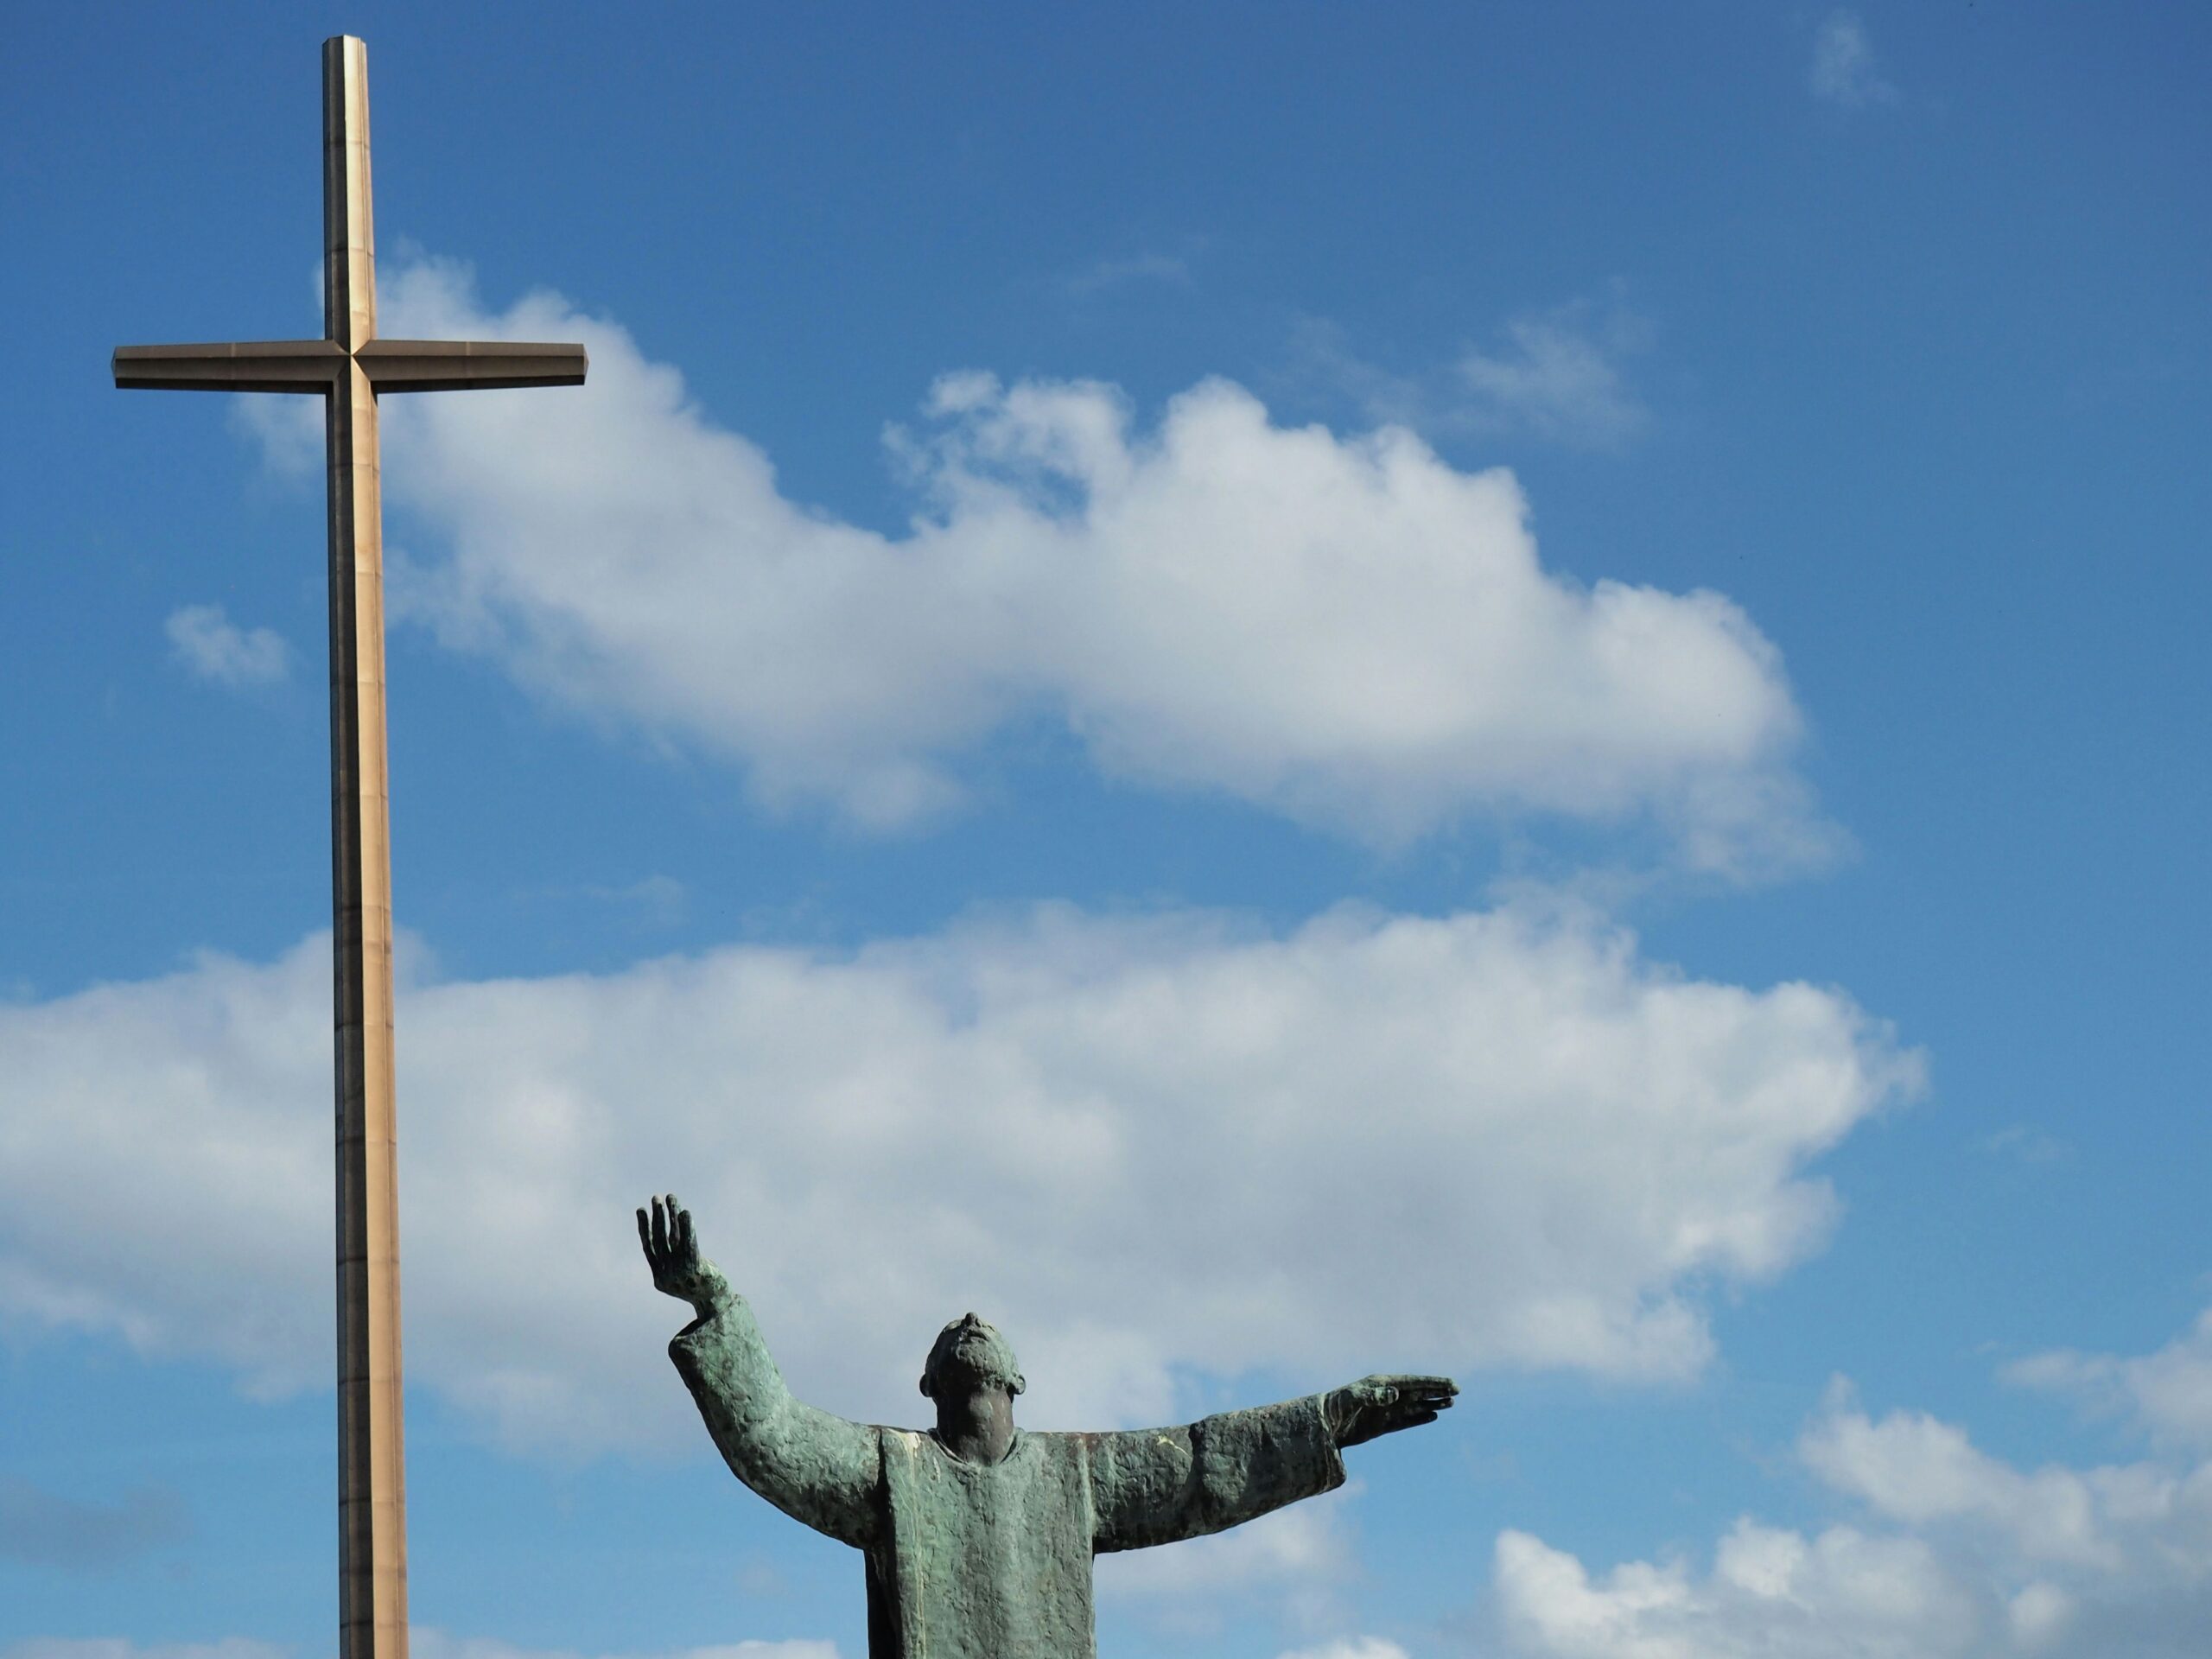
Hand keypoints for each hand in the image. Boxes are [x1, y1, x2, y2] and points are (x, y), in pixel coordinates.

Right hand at [637, 1193, 729, 1314]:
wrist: (716, 1304)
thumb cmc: (699, 1285)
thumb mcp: (682, 1271)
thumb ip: (674, 1256)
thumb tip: (672, 1230)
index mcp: (659, 1278)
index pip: (649, 1248)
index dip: (644, 1228)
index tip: (641, 1210)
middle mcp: (667, 1275)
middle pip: (660, 1239)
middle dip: (658, 1216)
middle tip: (655, 1197)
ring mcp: (680, 1273)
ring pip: (674, 1238)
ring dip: (672, 1215)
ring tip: (670, 1197)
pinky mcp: (695, 1269)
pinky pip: (689, 1243)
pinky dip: (687, 1227)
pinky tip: (685, 1212)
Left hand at [1325, 1374, 1456, 1447]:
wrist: (1324, 1426)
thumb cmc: (1335, 1407)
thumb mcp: (1353, 1399)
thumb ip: (1373, 1395)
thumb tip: (1396, 1393)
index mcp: (1381, 1384)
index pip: (1413, 1382)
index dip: (1432, 1383)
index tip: (1450, 1384)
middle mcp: (1386, 1395)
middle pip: (1418, 1392)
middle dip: (1437, 1391)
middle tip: (1457, 1391)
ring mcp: (1385, 1410)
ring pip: (1415, 1406)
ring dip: (1433, 1404)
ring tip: (1451, 1403)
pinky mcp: (1382, 1425)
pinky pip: (1406, 1420)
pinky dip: (1420, 1418)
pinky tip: (1433, 1416)